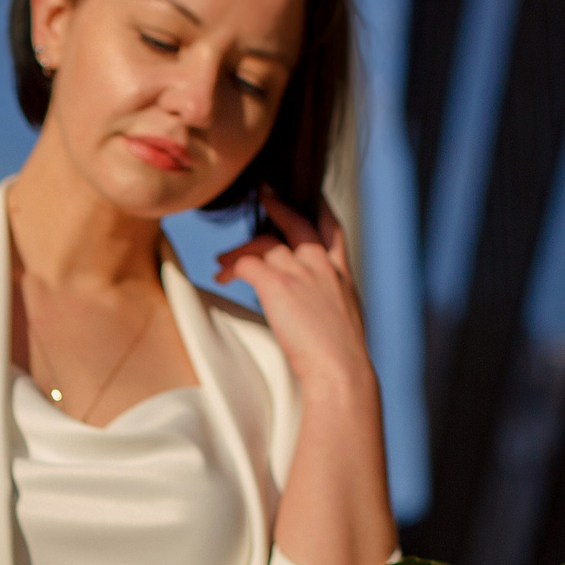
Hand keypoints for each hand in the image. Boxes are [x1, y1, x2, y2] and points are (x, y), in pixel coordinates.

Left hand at [215, 188, 375, 405]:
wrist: (341, 371)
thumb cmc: (341, 361)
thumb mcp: (343, 323)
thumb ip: (327, 307)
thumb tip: (311, 312)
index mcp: (342, 275)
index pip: (332, 230)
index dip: (320, 209)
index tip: (312, 198)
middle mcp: (323, 267)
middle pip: (298, 223)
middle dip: (279, 205)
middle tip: (263, 193)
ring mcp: (301, 273)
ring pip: (265, 242)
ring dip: (240, 247)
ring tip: (222, 259)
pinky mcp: (278, 285)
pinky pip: (248, 263)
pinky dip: (232, 267)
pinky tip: (223, 277)